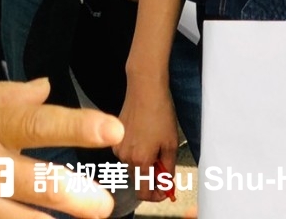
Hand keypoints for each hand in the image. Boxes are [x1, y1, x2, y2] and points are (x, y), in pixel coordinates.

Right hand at [115, 78, 178, 202]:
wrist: (145, 89)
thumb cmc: (160, 113)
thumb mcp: (171, 144)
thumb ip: (168, 169)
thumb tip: (166, 184)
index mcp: (140, 160)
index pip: (144, 193)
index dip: (156, 195)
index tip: (164, 190)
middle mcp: (124, 157)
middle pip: (138, 180)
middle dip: (152, 177)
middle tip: (164, 165)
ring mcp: (117, 147)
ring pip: (132, 166)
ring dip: (143, 163)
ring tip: (154, 144)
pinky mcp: (114, 137)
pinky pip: (126, 154)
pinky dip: (136, 152)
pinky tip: (144, 136)